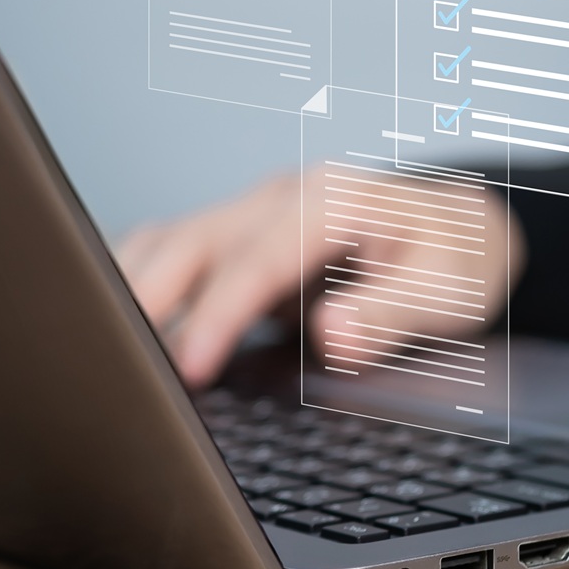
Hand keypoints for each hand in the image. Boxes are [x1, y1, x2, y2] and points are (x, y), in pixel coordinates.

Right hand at [116, 167, 521, 385]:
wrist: (467, 229)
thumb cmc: (457, 258)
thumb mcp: (451, 289)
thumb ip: (393, 312)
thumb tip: (334, 336)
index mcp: (332, 201)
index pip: (256, 259)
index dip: (217, 316)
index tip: (188, 370)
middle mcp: (283, 199)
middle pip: (190, 240)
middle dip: (142, 297)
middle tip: (111, 363)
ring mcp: (257, 216)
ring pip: (171, 243)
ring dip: (131, 291)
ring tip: (101, 352)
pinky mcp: (243, 242)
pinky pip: (179, 259)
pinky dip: (144, 291)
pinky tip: (124, 335)